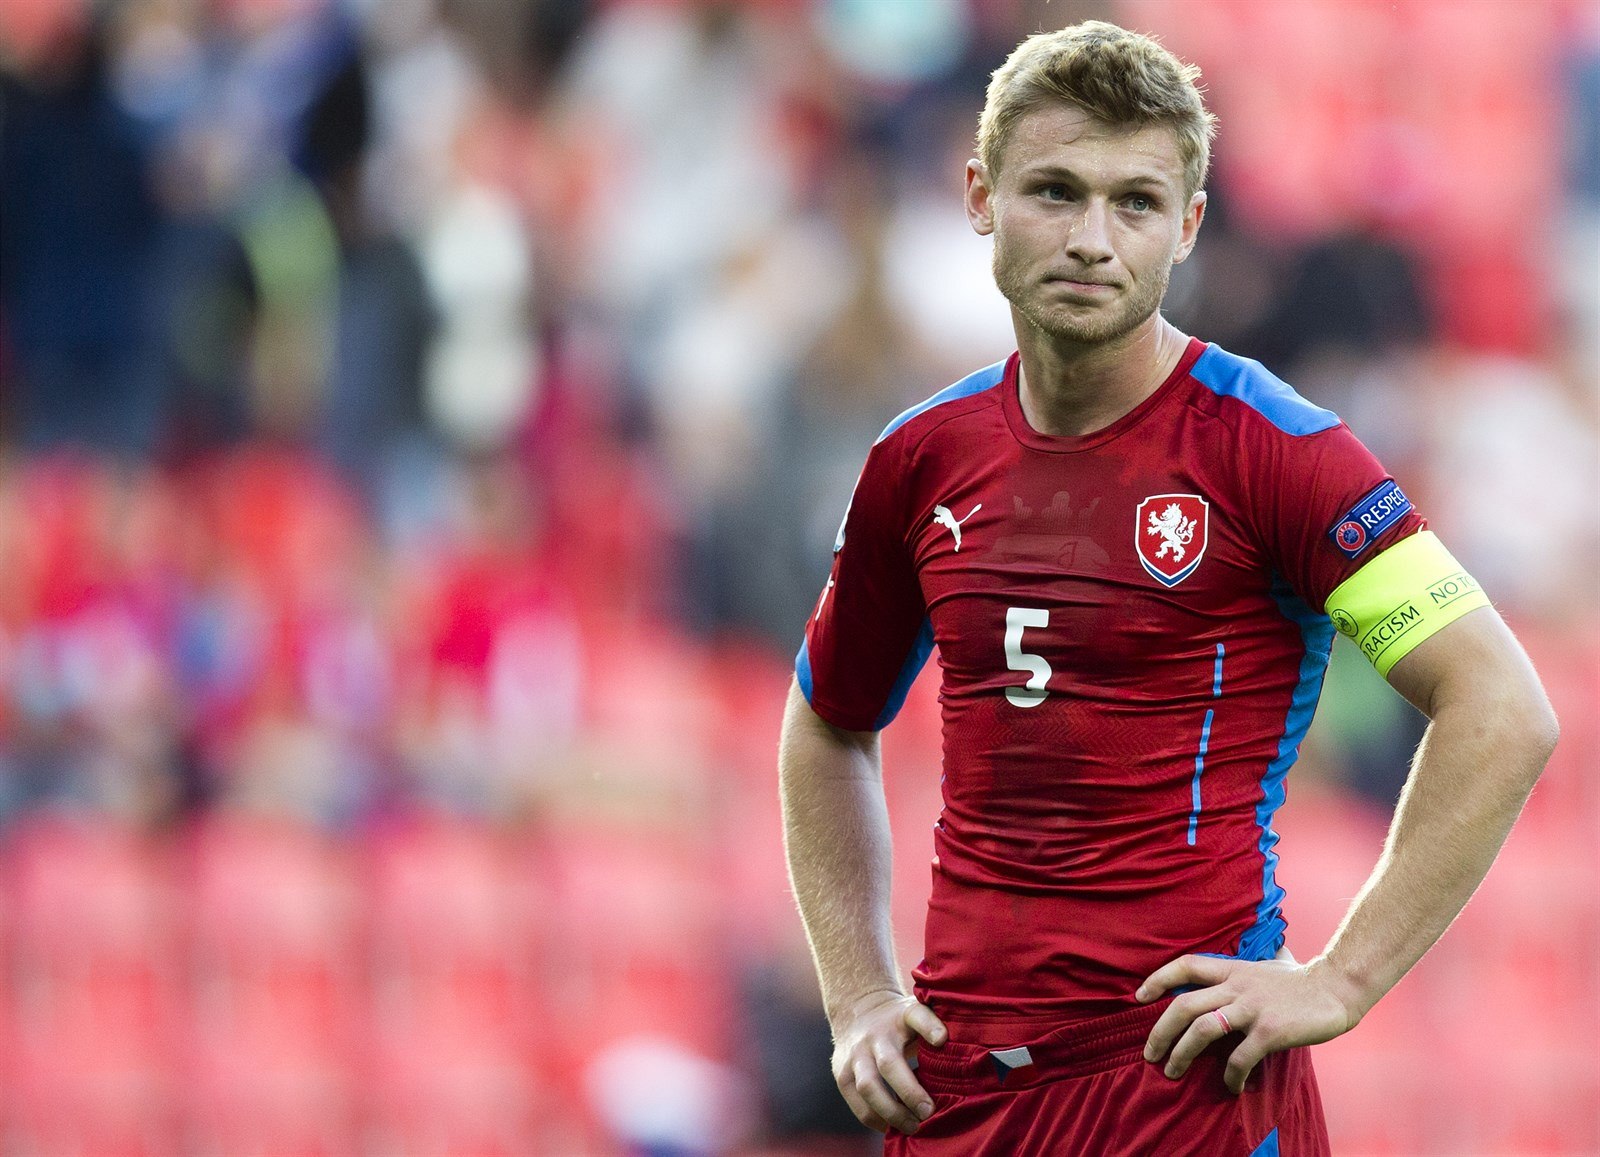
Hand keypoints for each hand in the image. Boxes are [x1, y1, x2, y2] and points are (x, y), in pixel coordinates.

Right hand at [830, 989, 947, 1133]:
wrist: (857, 1011)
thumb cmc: (899, 1021)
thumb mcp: (918, 1013)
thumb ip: (937, 1028)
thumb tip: (960, 1051)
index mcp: (900, 1016)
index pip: (916, 1016)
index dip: (930, 1027)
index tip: (943, 1040)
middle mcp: (875, 1034)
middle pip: (889, 1064)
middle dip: (910, 1092)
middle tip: (929, 1112)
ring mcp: (855, 1054)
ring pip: (868, 1087)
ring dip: (892, 1112)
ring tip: (913, 1126)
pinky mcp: (841, 1073)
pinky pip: (857, 1102)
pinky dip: (875, 1119)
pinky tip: (892, 1126)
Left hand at [1136, 954, 1361, 1094]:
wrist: (1337, 988)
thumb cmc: (1301, 981)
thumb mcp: (1265, 967)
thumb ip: (1244, 970)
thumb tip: (1233, 971)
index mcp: (1233, 970)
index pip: (1186, 966)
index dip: (1159, 979)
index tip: (1139, 996)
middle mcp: (1237, 986)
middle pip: (1183, 1005)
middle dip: (1160, 1031)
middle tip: (1149, 1053)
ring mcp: (1252, 1008)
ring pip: (1202, 1029)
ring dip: (1182, 1054)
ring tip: (1172, 1071)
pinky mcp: (1269, 1031)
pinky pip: (1239, 1057)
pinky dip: (1230, 1074)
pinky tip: (1232, 1086)